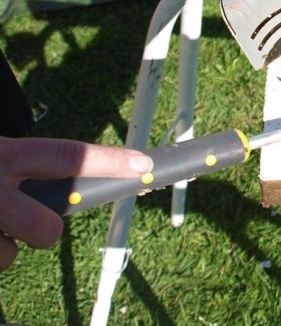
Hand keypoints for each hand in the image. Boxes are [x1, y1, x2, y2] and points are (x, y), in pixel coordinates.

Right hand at [0, 137, 152, 269]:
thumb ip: (30, 164)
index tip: (143, 165)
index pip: (70, 157)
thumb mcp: (1, 153)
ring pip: (14, 251)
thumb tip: (75, 178)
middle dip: (48, 232)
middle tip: (36, 224)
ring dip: (11, 242)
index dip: (110, 163)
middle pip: (46, 225)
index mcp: (9, 154)